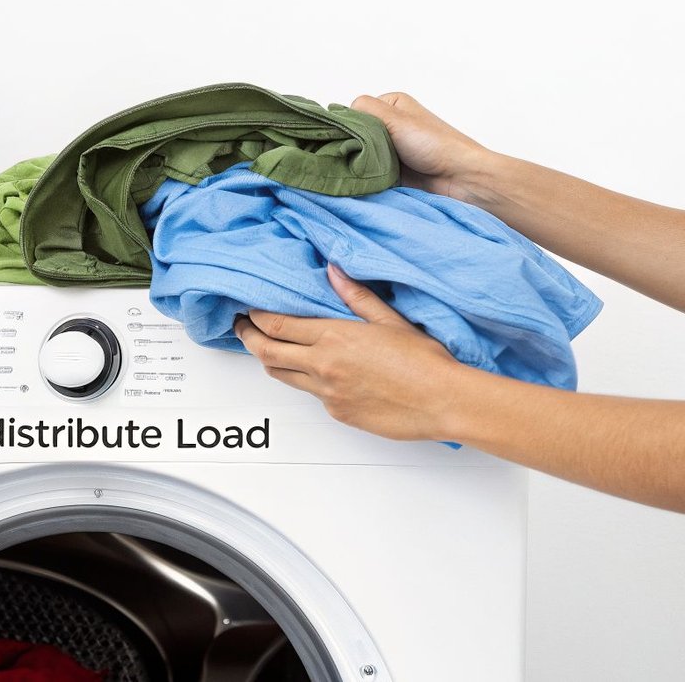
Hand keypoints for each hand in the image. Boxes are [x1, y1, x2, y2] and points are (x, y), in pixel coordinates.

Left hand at [232, 264, 475, 440]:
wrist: (442, 401)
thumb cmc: (423, 361)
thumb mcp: (390, 319)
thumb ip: (356, 296)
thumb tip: (333, 271)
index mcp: (333, 337)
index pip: (277, 325)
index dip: (256, 317)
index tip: (249, 309)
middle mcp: (323, 366)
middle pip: (267, 352)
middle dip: (248, 338)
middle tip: (241, 328)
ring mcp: (328, 393)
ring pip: (283, 376)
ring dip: (271, 361)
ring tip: (269, 349)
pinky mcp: (338, 413)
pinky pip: (310, 395)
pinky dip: (305, 381)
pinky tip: (316, 372)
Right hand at [351, 92, 497, 202]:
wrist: (460, 179)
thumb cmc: (435, 145)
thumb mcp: (396, 118)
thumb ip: (364, 110)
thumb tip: (336, 114)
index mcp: (391, 105)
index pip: (354, 112)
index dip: (347, 125)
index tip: (348, 138)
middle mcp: (390, 125)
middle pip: (355, 135)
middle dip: (352, 146)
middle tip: (355, 157)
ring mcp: (390, 150)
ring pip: (359, 155)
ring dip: (359, 164)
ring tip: (361, 171)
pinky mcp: (391, 173)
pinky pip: (368, 173)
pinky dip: (365, 178)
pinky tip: (362, 182)